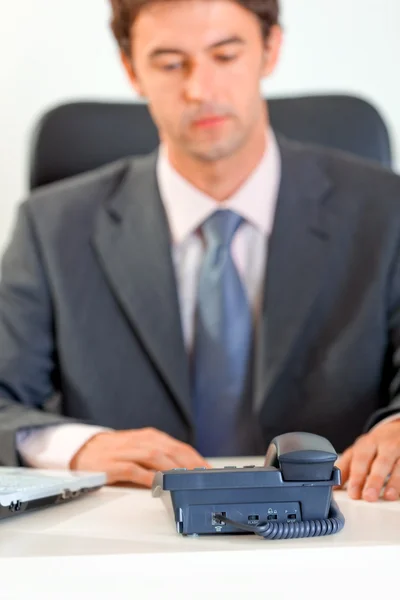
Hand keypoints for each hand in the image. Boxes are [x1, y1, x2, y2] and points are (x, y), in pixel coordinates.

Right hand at [70, 428, 210, 486]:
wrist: (83, 450)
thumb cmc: (116, 452)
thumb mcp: (141, 450)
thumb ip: (162, 458)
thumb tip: (188, 473)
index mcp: (151, 437)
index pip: (179, 446)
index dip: (196, 459)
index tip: (209, 472)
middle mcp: (141, 441)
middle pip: (170, 450)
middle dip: (189, 464)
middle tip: (202, 479)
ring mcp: (126, 452)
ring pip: (154, 456)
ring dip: (172, 469)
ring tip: (186, 481)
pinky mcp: (112, 464)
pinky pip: (133, 470)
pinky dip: (147, 477)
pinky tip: (158, 485)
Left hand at [335, 420, 399, 501]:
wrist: (398, 429)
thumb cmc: (375, 444)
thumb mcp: (359, 451)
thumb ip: (346, 468)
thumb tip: (332, 486)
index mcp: (368, 444)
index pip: (361, 459)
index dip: (357, 477)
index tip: (353, 494)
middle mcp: (385, 445)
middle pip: (380, 462)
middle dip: (374, 480)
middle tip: (368, 497)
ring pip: (399, 466)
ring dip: (394, 482)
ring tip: (388, 496)